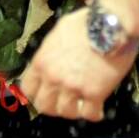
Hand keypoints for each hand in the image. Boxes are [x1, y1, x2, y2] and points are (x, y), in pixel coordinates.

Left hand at [19, 8, 135, 121]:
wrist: (110, 25)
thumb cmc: (86, 22)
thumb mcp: (59, 32)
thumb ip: (51, 49)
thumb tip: (52, 56)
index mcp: (42, 61)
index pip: (28, 88)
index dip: (36, 93)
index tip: (44, 93)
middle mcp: (53, 77)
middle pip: (43, 106)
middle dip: (53, 106)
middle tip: (63, 102)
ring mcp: (73, 87)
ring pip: (66, 113)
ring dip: (74, 110)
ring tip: (81, 105)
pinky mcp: (94, 93)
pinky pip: (90, 114)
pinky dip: (94, 114)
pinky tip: (98, 110)